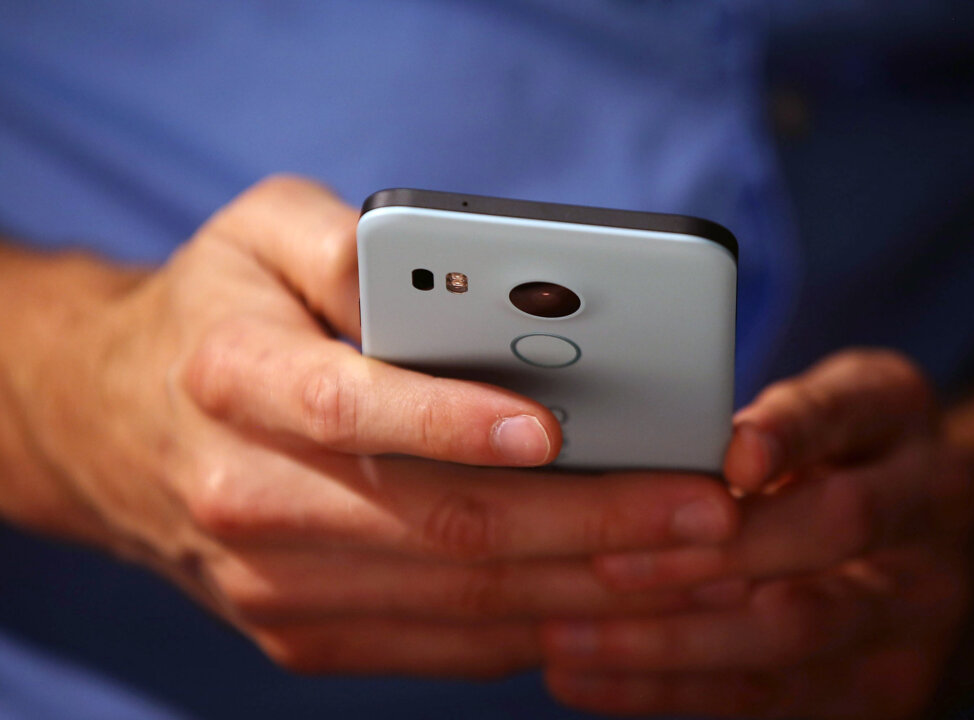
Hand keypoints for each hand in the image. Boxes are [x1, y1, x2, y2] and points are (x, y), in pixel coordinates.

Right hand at [13, 176, 738, 677]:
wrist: (117, 427)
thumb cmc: (216, 312)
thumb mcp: (259, 232)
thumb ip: (350, 238)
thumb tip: (456, 271)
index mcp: (233, 378)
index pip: (349, 408)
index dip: (451, 422)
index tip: (556, 425)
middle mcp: (248, 497)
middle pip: (437, 525)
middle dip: (587, 522)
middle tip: (703, 507)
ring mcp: (275, 587)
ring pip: (458, 598)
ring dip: (588, 584)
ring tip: (693, 558)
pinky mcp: (305, 635)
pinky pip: (446, 643)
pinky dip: (542, 622)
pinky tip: (622, 593)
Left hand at [542, 351, 973, 717]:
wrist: (935, 558)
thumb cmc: (840, 462)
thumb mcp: (818, 410)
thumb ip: (752, 421)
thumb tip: (634, 443)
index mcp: (897, 417)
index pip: (846, 411)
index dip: (790, 432)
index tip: (732, 456)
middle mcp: (928, 512)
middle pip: (834, 530)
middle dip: (714, 552)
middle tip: (605, 563)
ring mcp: (916, 613)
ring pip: (793, 634)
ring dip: (670, 640)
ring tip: (568, 635)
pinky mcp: (881, 691)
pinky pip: (766, 698)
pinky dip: (667, 690)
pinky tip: (587, 677)